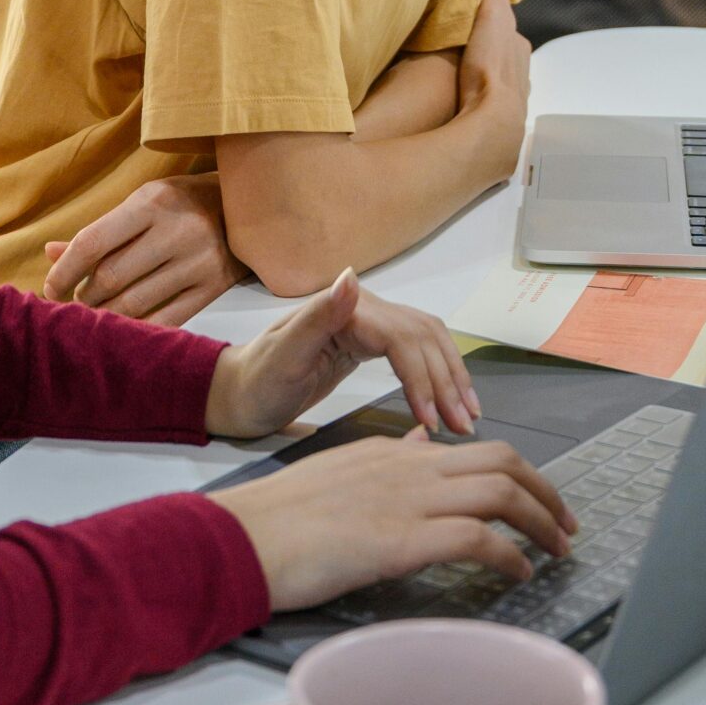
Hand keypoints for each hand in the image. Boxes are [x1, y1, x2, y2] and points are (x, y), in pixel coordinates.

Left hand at [43, 175, 243, 324]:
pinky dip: (139, 328)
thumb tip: (50, 253)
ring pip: (135, 303)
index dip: (64, 271)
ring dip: (107, 315)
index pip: (93, 242)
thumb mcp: (144, 203)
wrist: (249, 209)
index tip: (50, 289)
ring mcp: (198, 262)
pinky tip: (126, 327)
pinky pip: (166, 319)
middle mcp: (176, 231)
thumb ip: (101, 230)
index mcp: (152, 202)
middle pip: (111, 277)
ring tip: (99, 312)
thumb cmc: (183, 204)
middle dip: (85, 296)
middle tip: (79, 300)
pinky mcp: (214, 288)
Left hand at [206, 268, 479, 442]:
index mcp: (345, 309)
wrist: (237, 394)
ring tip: (468, 416)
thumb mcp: (283, 355)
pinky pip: (414, 353)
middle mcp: (362, 309)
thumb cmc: (257, 382)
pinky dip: (436, 374)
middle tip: (465, 426)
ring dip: (451, 376)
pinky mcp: (367, 344)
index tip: (432, 421)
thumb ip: (318, 317)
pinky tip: (446, 400)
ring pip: (426, 342)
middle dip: (448, 381)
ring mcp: (366, 325)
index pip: (403, 337)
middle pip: (423, 337)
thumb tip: (351, 278)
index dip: (423, 378)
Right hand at [214, 431, 576, 612]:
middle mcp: (407, 465)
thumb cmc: (283, 518)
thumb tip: (424, 444)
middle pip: (502, 460)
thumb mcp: (340, 473)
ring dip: (541, 520)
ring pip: (500, 490)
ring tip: (558, 550)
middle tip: (566, 525)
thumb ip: (387, 461)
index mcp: (392, 452)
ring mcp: (406, 500)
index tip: (536, 502)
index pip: (471, 451)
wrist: (244, 536)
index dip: (515, 475)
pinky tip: (519, 575)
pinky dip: (509, 555)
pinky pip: (476, 537)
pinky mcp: (400, 539)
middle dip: (545, 491)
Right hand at [456, 0, 529, 158]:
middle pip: (503, 55)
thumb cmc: (490, 65)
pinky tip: (464, 101)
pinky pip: (487, 103)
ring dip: (483, 77)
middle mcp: (522, 73)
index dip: (491, 22)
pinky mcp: (497, 121)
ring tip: (461, 75)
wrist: (491, 122)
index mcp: (520, 47)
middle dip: (488, 51)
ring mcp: (511, 99)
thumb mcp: (491, 13)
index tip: (474, 20)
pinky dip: (478, 98)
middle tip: (464, 47)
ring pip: (497, 80)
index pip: (507, 28)